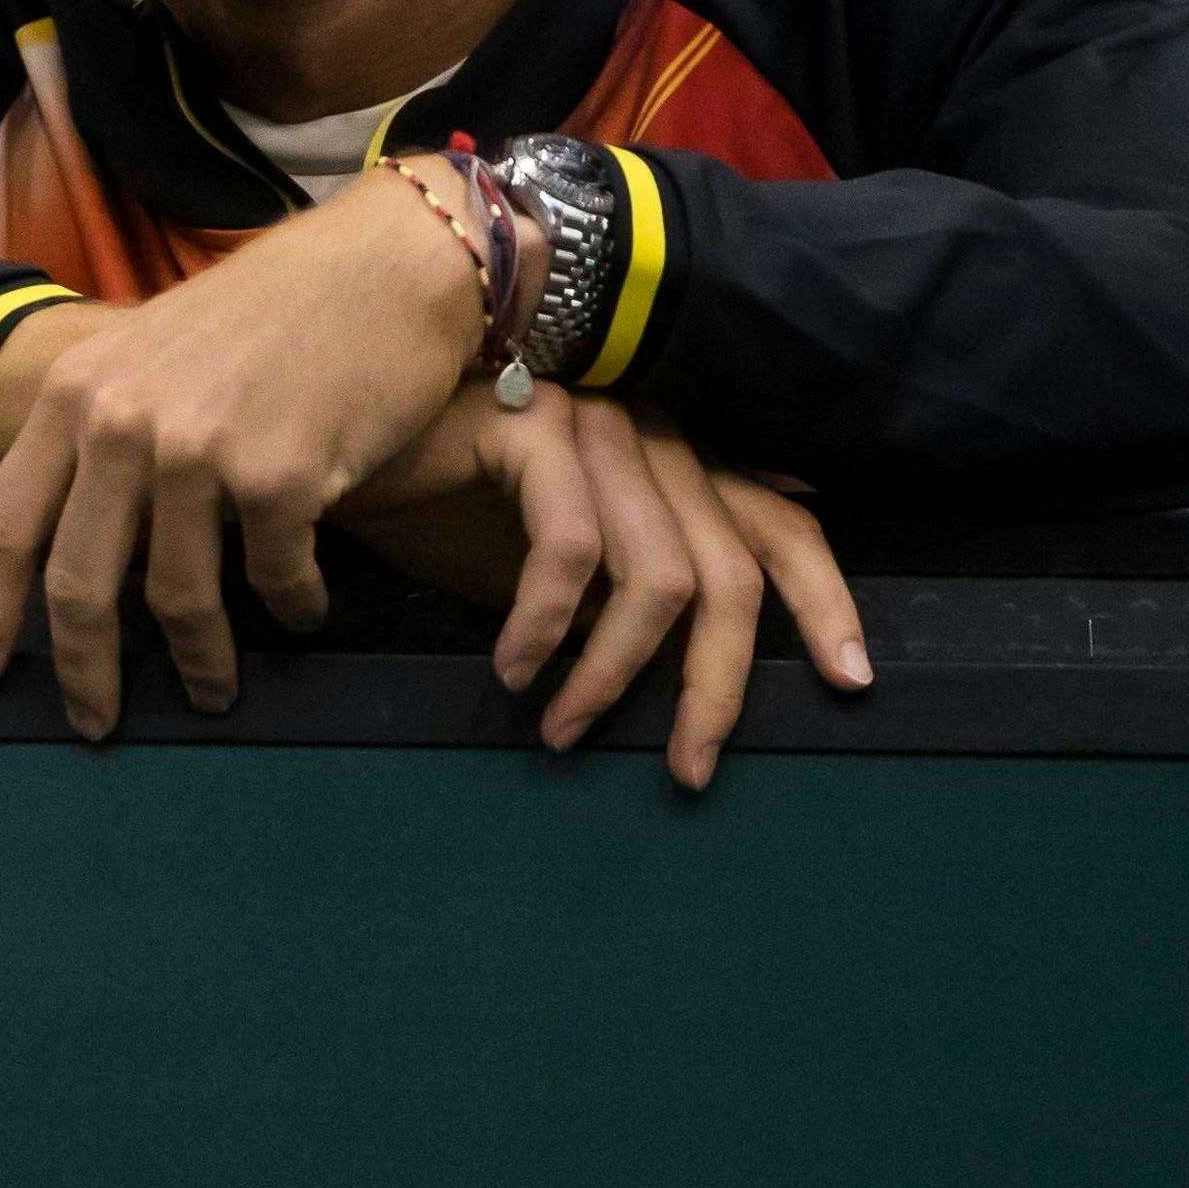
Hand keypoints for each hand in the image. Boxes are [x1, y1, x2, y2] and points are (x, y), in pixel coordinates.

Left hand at [0, 166, 491, 739]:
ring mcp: (198, 450)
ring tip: (213, 688)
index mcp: (79, 393)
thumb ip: (108, 432)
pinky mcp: (280, 476)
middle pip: (78, 583)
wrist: (383, 267)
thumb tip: (78, 537)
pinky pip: (276, 581)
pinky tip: (305, 608)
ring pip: (176, 599)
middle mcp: (122, 422)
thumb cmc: (274, 313)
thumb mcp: (154, 354)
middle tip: (96, 723)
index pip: (2, 520)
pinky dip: (292, 607)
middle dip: (85, 670)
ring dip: (199, 660)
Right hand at [334, 383, 871, 788]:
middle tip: (685, 767)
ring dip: (613, 675)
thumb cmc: (438, 505)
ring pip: (658, 573)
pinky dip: (547, 628)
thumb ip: (618, 601)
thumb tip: (686, 674)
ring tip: (565, 732)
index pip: (777, 523)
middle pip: (730, 569)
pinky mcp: (532, 428)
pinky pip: (571, 550)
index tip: (850, 682)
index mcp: (670, 460)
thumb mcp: (548, 569)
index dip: (823, 601)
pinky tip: (515, 673)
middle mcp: (649, 432)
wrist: (338, 443)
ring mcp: (594, 422)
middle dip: (715, 683)